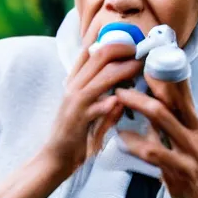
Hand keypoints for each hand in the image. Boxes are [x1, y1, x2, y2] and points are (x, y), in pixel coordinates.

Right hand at [43, 43, 142, 174]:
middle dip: (123, 49)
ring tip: (141, 66)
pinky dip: (112, 102)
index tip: (131, 40)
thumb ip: (104, 101)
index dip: (112, 41)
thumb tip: (122, 96)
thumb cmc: (74, 134)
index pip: (90, 51)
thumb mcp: (88, 111)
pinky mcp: (79, 119)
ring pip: (102, 76)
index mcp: (75, 81)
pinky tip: (123, 100)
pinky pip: (98, 106)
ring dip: (125, 69)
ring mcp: (75, 101)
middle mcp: (74, 86)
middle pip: (98, 55)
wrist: (55, 157)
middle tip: (141, 50)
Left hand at [115, 75, 197, 197]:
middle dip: (147, 81)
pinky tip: (121, 138)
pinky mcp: (182, 171)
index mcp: (193, 121)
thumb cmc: (185, 169)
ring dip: (138, 103)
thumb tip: (145, 96)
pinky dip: (135, 142)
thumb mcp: (180, 140)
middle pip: (172, 97)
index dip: (163, 70)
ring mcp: (190, 150)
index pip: (181, 88)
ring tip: (119, 96)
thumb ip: (165, 120)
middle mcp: (194, 131)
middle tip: (124, 73)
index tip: (142, 56)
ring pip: (163, 118)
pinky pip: (155, 152)